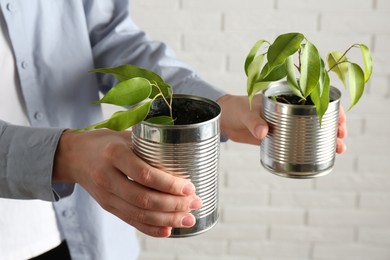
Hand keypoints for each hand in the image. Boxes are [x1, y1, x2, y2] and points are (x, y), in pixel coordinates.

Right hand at [53, 129, 201, 236]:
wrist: (74, 156)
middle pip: (144, 199)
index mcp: (114, 155)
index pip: (144, 174)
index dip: (169, 184)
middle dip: (174, 205)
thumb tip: (183, 154)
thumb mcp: (125, 137)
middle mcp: (108, 177)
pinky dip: (151, 228)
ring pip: (139, 214)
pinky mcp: (107, 206)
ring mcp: (106, 195)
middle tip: (195, 203)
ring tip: (188, 219)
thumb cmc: (105, 143)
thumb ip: (149, 146)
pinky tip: (168, 230)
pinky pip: (131, 221)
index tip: (190, 187)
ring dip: (167, 220)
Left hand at [217, 94, 346, 153]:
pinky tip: (320, 156)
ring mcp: (284, 124)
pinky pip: (297, 142)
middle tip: (341, 137)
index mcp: (284, 97)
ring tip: (338, 149)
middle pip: (318, 116)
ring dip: (326, 139)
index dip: (331, 108)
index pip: (314, 99)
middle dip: (334, 126)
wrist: (224, 119)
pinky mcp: (278, 137)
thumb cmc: (235, 109)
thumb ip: (254, 121)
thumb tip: (263, 132)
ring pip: (310, 130)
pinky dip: (309, 148)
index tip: (340, 119)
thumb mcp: (246, 112)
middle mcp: (288, 110)